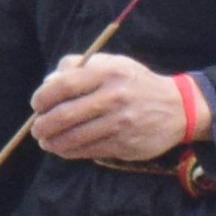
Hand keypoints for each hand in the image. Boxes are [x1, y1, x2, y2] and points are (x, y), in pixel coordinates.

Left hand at [29, 51, 197, 170]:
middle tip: (36, 128)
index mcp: (108, 73)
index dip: (43, 97)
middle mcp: (114, 97)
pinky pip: (87, 150)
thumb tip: (48, 82)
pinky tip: (63, 148)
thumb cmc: (135, 84)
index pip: (63, 85)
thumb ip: (78, 67)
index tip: (37, 104)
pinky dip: (69, 151)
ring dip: (52, 141)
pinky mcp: (124, 144)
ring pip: (73, 137)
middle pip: (64, 115)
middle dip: (42, 124)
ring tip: (45, 140)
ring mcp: (119, 122)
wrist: (178, 108)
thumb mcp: (112, 64)